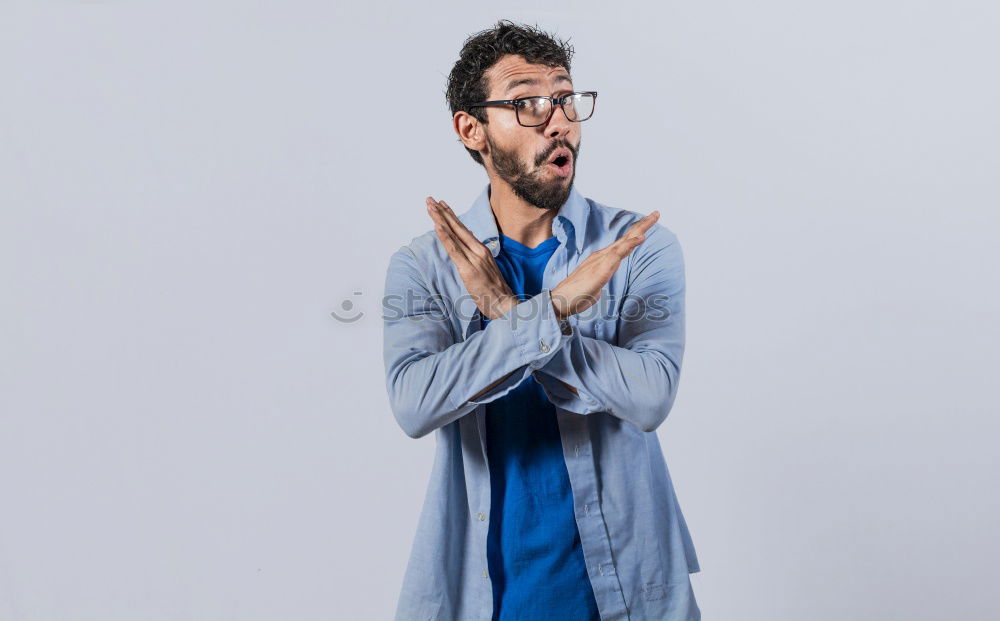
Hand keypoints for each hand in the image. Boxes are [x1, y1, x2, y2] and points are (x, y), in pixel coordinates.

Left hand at [426, 197, 518, 319]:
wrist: (505, 305)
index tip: (442, 205)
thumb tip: (469, 243)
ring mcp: (474, 259)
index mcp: (482, 250)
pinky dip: (445, 237)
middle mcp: (478, 251)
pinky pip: (454, 250)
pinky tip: (437, 226)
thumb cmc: (495, 291)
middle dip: (442, 212)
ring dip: (440, 219)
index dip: (452, 216)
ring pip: (454, 235)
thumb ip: (477, 255)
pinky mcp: (468, 269)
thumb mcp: (487, 268)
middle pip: (457, 228)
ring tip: (430, 207)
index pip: (464, 229)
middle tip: (430, 199)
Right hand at [550, 211, 659, 320]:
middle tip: (656, 213)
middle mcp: (602, 256)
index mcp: (602, 260)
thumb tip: (599, 289)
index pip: (623, 244)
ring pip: (625, 242)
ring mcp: (602, 260)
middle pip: (626, 237)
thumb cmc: (576, 295)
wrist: (561, 301)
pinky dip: (630, 244)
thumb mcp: (593, 289)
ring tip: (653, 217)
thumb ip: (598, 284)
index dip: (636, 234)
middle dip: (642, 225)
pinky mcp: (602, 268)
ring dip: (640, 230)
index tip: (648, 225)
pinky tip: (640, 238)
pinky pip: (619, 253)